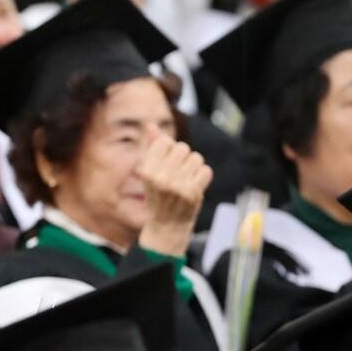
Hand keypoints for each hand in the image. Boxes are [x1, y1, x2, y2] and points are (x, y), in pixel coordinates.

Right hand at [136, 126, 211, 257]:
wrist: (167, 226)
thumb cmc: (159, 194)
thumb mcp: (151, 170)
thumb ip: (152, 146)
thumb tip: (151, 124)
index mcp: (146, 169)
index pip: (165, 142)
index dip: (169, 150)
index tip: (167, 164)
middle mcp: (159, 177)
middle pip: (183, 148)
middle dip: (183, 159)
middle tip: (178, 175)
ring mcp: (176, 186)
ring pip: (196, 158)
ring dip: (194, 168)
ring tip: (186, 180)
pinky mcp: (192, 193)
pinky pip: (206, 171)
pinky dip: (203, 178)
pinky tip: (194, 187)